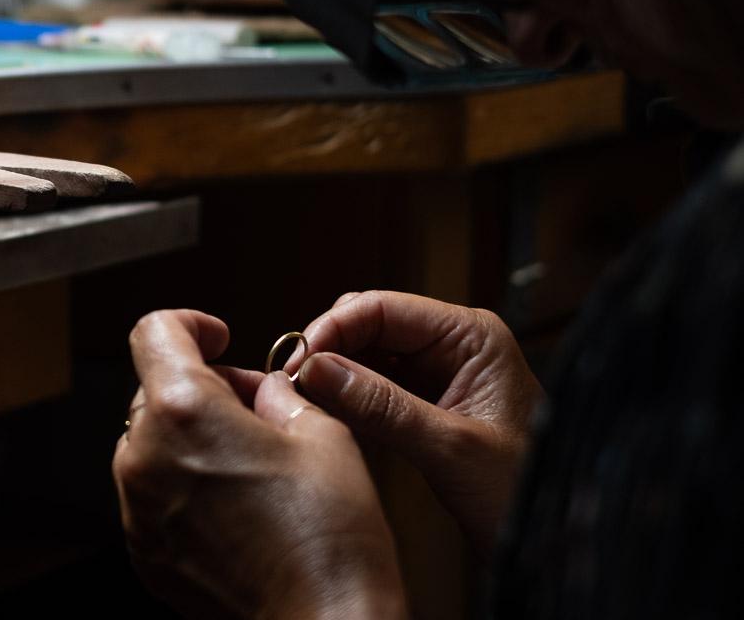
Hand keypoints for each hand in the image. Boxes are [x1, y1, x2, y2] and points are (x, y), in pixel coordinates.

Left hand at [114, 309, 407, 619]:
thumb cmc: (329, 540)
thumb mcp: (322, 434)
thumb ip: (279, 394)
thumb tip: (263, 388)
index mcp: (185, 413)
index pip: (154, 332)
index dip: (189, 324)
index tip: (216, 337)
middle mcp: (146, 458)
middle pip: (154, 389)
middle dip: (203, 386)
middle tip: (256, 407)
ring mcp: (139, 510)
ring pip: (151, 444)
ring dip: (190, 437)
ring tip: (252, 462)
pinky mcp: (145, 551)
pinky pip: (152, 495)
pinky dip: (183, 485)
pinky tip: (236, 503)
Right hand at [287, 291, 544, 557]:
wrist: (548, 537)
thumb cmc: (522, 490)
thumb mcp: (449, 448)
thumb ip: (381, 406)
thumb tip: (316, 370)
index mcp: (471, 336)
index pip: (384, 307)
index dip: (334, 328)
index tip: (298, 361)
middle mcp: (452, 344)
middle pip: (368, 322)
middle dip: (329, 347)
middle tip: (295, 383)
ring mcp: (436, 372)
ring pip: (363, 353)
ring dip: (333, 372)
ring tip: (305, 400)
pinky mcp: (423, 401)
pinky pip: (370, 385)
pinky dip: (345, 396)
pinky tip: (327, 413)